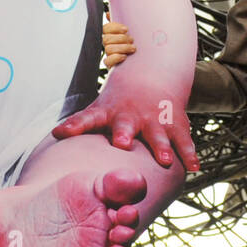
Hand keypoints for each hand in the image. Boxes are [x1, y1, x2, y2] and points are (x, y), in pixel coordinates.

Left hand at [53, 84, 199, 171]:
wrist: (152, 78)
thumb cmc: (118, 104)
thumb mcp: (97, 110)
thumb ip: (77, 125)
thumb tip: (52, 136)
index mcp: (109, 114)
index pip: (87, 118)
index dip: (75, 126)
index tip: (62, 133)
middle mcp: (132, 117)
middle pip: (126, 126)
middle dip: (124, 134)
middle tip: (122, 144)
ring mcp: (155, 121)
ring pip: (158, 135)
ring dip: (161, 147)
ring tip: (165, 161)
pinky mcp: (175, 126)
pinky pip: (184, 141)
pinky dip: (189, 154)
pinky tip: (194, 167)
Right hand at [102, 17, 135, 68]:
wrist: (141, 61)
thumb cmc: (133, 43)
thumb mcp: (129, 31)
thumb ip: (120, 22)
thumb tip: (109, 13)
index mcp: (110, 34)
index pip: (105, 28)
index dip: (114, 27)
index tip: (126, 29)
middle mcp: (107, 44)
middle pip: (107, 38)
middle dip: (121, 39)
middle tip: (132, 40)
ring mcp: (108, 54)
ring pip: (108, 49)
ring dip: (122, 48)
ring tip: (133, 48)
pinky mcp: (110, 64)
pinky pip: (107, 61)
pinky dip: (116, 58)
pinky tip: (125, 56)